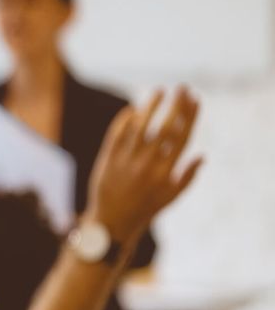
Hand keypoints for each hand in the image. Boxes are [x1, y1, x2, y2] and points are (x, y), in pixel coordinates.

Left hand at [87, 87, 201, 242]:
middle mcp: (148, 164)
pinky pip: (117, 134)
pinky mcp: (108, 160)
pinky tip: (133, 108)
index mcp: (166, 172)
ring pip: (140, 126)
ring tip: (159, 91)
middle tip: (181, 88)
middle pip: (164, 128)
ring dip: (150, 106)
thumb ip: (187, 177)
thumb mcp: (171, 197)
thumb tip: (202, 156)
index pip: (181, 137)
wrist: (113, 222)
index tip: (195, 99)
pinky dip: (125, 120)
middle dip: (175, 105)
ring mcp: (127, 161)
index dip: (189, 116)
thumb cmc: (146, 208)